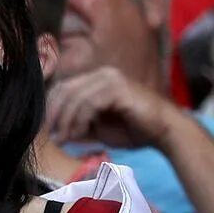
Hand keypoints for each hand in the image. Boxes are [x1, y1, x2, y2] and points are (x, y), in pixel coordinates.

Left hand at [45, 67, 176, 151]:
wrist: (164, 132)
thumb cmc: (134, 130)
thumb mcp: (99, 130)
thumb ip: (79, 127)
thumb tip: (56, 133)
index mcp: (96, 80)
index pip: (64, 87)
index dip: (51, 108)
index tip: (49, 131)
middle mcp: (102, 74)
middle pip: (65, 89)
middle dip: (55, 114)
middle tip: (53, 136)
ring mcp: (111, 79)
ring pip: (75, 96)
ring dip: (66, 119)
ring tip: (65, 138)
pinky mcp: (119, 88)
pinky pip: (90, 102)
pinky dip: (80, 118)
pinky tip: (79, 133)